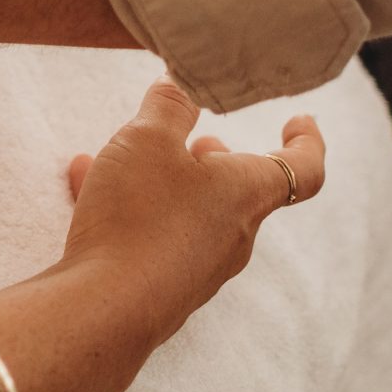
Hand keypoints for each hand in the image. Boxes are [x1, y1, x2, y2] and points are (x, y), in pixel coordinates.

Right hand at [59, 80, 326, 351]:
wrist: (106, 307)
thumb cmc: (139, 215)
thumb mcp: (147, 139)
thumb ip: (168, 106)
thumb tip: (183, 84)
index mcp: (247, 193)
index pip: (302, 169)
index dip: (306, 141)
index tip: (301, 120)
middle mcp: (233, 234)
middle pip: (241, 191)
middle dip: (218, 162)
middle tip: (203, 140)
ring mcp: (199, 266)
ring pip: (192, 211)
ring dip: (167, 181)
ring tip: (127, 158)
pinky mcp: (163, 286)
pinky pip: (155, 235)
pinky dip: (132, 207)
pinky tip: (85, 185)